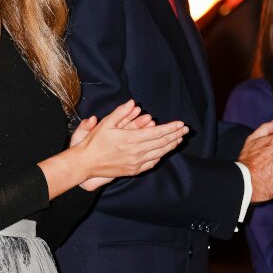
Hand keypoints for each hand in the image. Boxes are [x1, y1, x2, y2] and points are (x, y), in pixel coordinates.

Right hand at [71, 100, 187, 187]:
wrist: (86, 163)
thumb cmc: (95, 142)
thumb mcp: (106, 123)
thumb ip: (120, 112)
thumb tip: (132, 102)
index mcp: (131, 139)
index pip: (157, 133)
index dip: (170, 128)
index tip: (181, 124)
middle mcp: (136, 152)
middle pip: (162, 143)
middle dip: (175, 135)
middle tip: (186, 130)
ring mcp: (136, 163)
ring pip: (159, 153)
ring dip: (171, 146)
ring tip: (180, 139)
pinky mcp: (133, 170)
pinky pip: (152, 162)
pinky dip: (161, 155)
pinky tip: (165, 151)